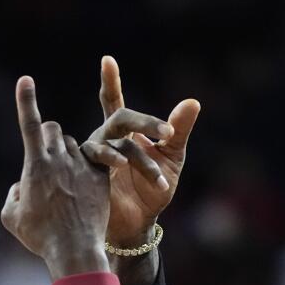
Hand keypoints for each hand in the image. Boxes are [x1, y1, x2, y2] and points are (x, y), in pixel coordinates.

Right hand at [1, 76, 109, 279]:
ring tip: (63, 177)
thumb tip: (21, 187)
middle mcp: (59, 160)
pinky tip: (82, 181)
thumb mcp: (12, 217)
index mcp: (36, 165)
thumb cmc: (40, 237)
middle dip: (46, 134)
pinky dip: (84, 164)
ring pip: (71, 143)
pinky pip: (92, 158)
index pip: (29, 125)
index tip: (25, 80)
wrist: (75, 250)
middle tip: (45, 153)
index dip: (26, 101)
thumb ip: (13, 195)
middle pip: (52, 129)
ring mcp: (82, 167)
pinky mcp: (99, 178)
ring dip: (64, 151)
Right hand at [81, 56, 200, 247]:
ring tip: (160, 179)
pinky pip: (101, 163)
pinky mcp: (92, 177)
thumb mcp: (172, 158)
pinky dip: (117, 164)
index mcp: (124, 133)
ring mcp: (97, 158)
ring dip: (142, 160)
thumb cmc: (154, 190)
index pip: (114, 101)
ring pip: (117, 146)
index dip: (110, 82)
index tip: (106, 60)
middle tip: (165, 134)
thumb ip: (178, 130)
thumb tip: (193, 101)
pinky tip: (127, 173)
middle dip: (143, 122)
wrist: (140, 223)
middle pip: (118, 119)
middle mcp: (106, 140)